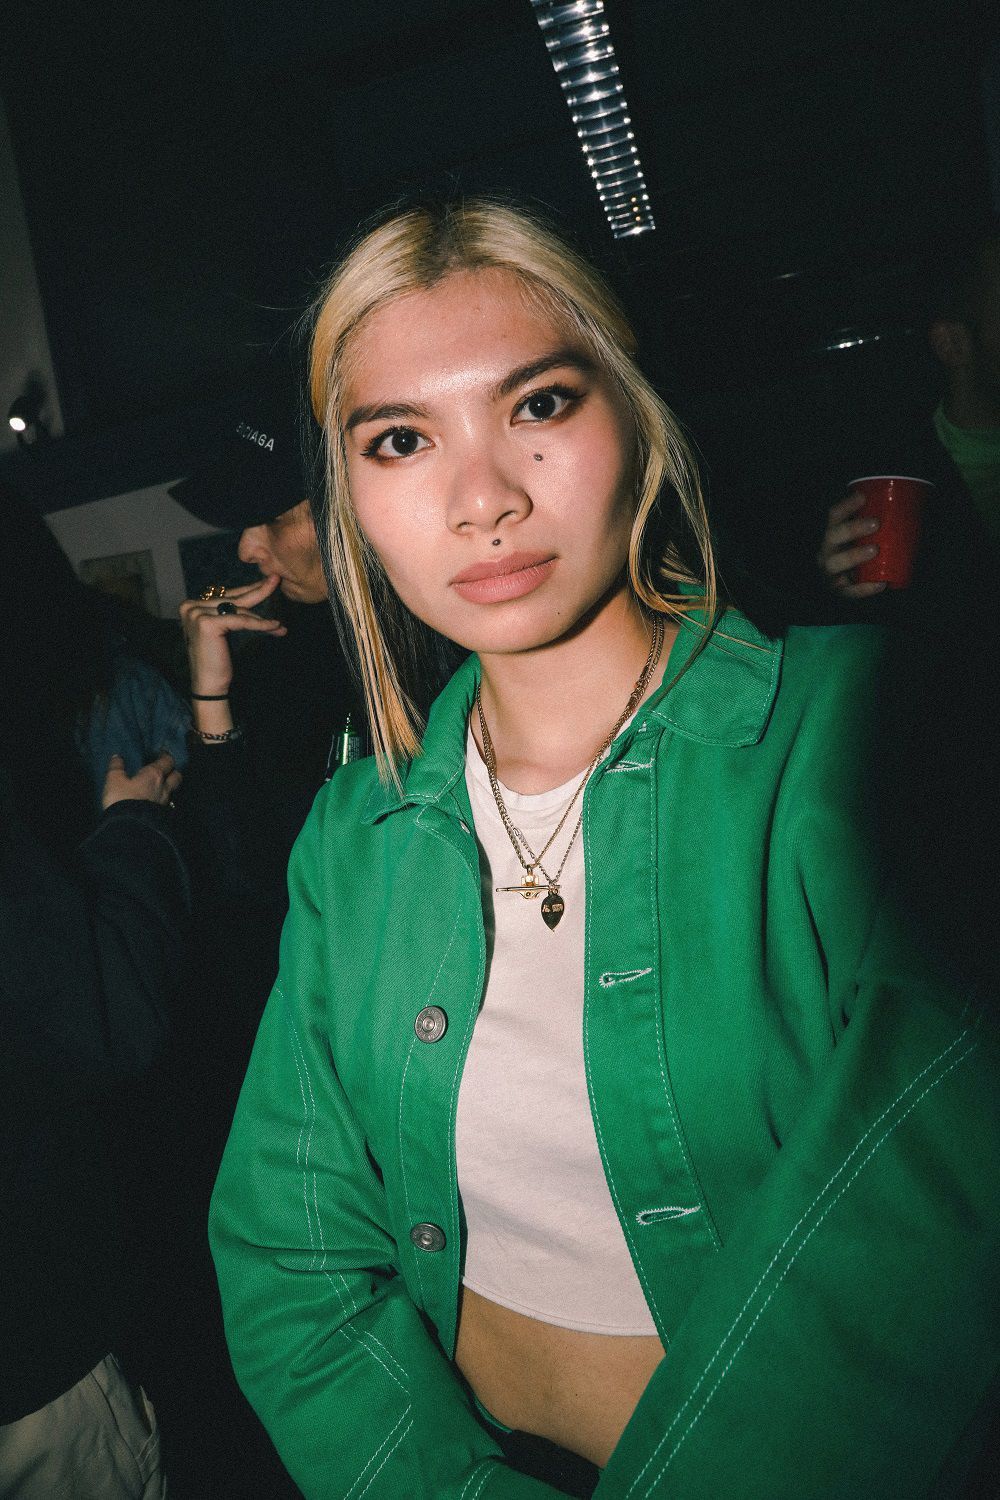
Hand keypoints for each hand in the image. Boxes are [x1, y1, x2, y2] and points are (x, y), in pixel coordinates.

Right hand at [102, 751, 181, 810]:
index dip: (167, 756)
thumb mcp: (114, 781)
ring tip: (159, 787)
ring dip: (168, 788)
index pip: (167, 761)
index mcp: (154, 775)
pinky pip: (166, 804)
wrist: (129, 828)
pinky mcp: (163, 816)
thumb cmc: (122, 799)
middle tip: (166, 770)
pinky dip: (162, 801)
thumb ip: (116, 768)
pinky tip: (155, 803)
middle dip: (173, 772)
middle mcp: (164, 788)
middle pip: (177, 776)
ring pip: (172, 791)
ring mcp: (164, 803)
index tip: (163, 753)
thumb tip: (117, 757)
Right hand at [179, 574, 286, 696]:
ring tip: (279, 624)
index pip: (225, 595)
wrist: (209, 684)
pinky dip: (260, 624)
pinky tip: (275, 626)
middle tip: (276, 580)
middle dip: (257, 592)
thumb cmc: (217, 660)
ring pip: (239, 610)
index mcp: (190, 606)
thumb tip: (254, 592)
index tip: (266, 582)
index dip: (247, 590)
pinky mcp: (208, 623)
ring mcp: (197, 613)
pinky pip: (241, 621)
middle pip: (232, 599)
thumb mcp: (223, 629)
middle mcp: (190, 606)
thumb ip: (229, 611)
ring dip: (261, 618)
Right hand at [817, 493, 886, 599]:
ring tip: (875, 550)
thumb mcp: (864, 540)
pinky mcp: (840, 592)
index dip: (846, 506)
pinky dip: (865, 588)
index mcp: (832, 535)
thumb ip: (879, 528)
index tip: (863, 497)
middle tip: (876, 523)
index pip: (833, 516)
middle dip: (852, 528)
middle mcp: (826, 552)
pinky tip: (880, 584)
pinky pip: (850, 591)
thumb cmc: (861, 555)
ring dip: (854, 555)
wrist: (848, 586)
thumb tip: (914, 510)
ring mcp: (830, 573)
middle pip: (833, 536)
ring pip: (835, 563)